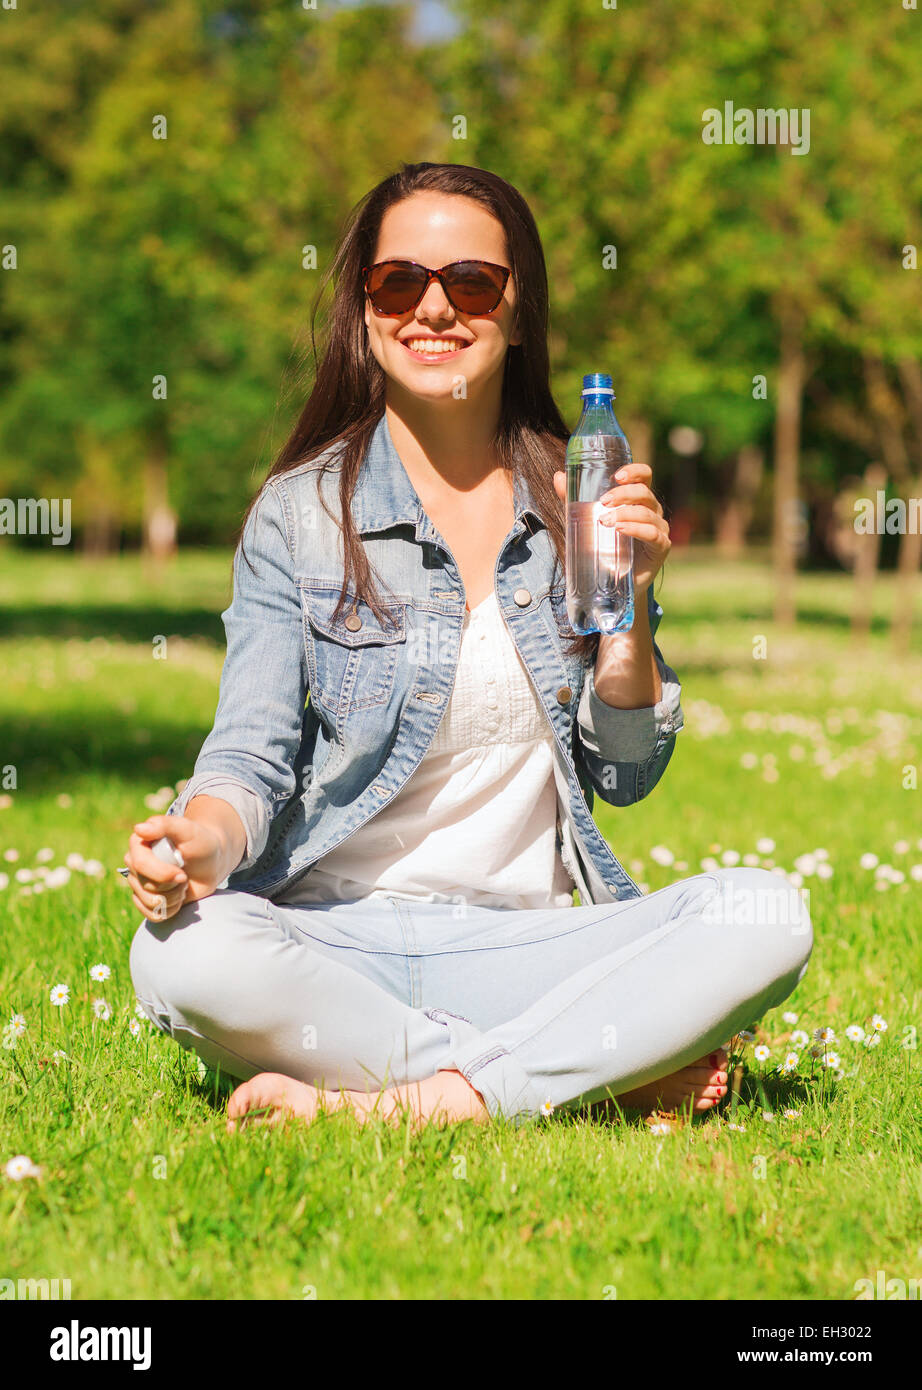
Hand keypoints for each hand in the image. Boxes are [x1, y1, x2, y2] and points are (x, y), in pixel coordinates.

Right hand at [123, 814, 226, 922]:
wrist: (211, 861)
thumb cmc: (201, 842)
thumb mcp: (188, 829)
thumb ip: (166, 825)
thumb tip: (139, 828)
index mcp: (139, 844)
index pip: (140, 866)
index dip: (162, 874)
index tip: (183, 875)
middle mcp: (134, 863)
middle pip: (145, 887)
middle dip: (172, 886)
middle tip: (185, 877)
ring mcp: (138, 883)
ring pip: (149, 902)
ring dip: (174, 898)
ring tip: (183, 885)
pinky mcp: (146, 899)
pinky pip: (153, 915)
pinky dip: (171, 910)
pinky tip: (179, 897)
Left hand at [552, 462, 670, 593]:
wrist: (612, 583)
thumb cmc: (602, 546)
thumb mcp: (584, 520)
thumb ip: (572, 500)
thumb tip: (558, 476)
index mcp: (637, 499)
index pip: (644, 476)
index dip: (635, 471)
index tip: (618, 475)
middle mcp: (652, 510)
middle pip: (644, 492)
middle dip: (623, 494)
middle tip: (603, 502)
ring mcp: (659, 528)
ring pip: (647, 513)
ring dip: (625, 513)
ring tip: (605, 521)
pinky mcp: (661, 547)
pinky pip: (652, 534)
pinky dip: (636, 529)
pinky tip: (620, 529)